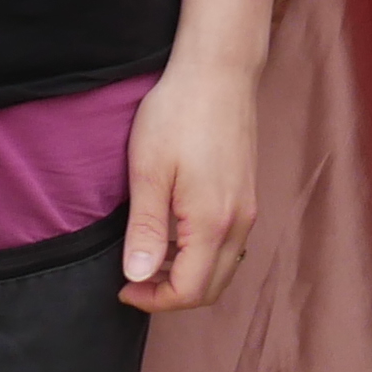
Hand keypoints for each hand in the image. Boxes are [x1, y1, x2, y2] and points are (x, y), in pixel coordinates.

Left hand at [121, 49, 260, 311]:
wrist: (218, 71)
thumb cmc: (178, 114)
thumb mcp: (148, 171)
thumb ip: (146, 230)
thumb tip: (138, 277)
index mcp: (212, 222)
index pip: (189, 291)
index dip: (153, 300)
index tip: (123, 287)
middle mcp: (239, 222)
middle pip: (211, 288)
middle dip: (171, 294)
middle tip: (134, 279)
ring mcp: (248, 209)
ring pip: (223, 268)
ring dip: (187, 275)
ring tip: (151, 256)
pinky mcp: (247, 194)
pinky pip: (229, 245)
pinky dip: (202, 255)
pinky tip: (175, 233)